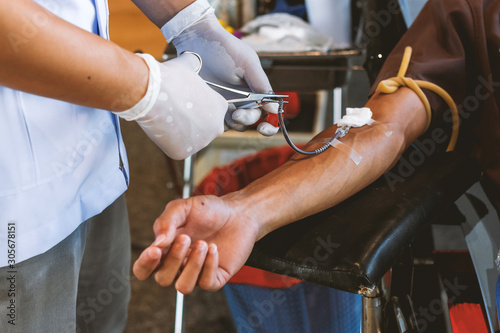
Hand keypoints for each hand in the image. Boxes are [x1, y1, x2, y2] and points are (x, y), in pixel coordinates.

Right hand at [115, 52, 227, 159]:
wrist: (152, 94)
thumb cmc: (170, 78)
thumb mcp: (188, 67)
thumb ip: (194, 66)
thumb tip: (192, 59)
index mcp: (220, 107)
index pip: (213, 111)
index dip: (198, 108)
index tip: (185, 103)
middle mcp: (216, 127)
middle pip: (205, 128)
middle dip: (193, 123)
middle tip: (176, 113)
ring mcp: (201, 142)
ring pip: (192, 140)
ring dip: (182, 133)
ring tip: (167, 119)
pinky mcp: (184, 153)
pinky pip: (178, 149)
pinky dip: (169, 142)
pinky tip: (161, 129)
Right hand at [132, 195, 260, 293]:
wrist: (238, 212)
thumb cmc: (209, 210)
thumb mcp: (183, 207)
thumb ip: (166, 221)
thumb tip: (158, 243)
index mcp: (165, 250)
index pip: (144, 268)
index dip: (144, 264)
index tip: (155, 250)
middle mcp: (178, 265)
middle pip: (162, 279)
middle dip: (174, 258)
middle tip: (187, 237)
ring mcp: (196, 273)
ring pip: (183, 287)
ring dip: (192, 265)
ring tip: (203, 244)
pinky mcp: (215, 277)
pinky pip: (206, 283)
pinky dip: (209, 265)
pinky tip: (214, 248)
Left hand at [163, 1, 278, 135]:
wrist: (197, 41)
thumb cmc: (225, 49)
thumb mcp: (247, 64)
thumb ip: (261, 85)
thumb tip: (275, 108)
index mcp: (256, 89)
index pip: (269, 111)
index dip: (271, 124)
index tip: (263, 127)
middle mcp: (244, 98)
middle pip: (253, 119)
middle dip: (248, 120)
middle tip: (237, 114)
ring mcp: (227, 103)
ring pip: (237, 124)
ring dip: (234, 123)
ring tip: (227, 113)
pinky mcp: (212, 105)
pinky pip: (219, 121)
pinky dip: (219, 121)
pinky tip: (214, 111)